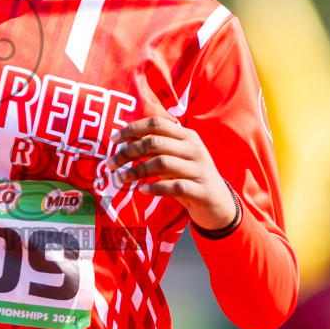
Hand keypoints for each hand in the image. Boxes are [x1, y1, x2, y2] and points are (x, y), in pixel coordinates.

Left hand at [105, 116, 236, 231]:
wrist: (219, 205)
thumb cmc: (190, 178)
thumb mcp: (176, 159)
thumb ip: (157, 149)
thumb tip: (125, 142)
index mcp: (187, 136)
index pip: (156, 123)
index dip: (133, 128)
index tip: (113, 140)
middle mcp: (194, 149)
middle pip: (155, 142)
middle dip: (128, 152)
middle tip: (110, 164)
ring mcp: (200, 169)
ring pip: (162, 163)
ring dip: (137, 170)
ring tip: (121, 178)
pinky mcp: (202, 190)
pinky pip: (175, 186)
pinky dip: (155, 187)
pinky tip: (142, 190)